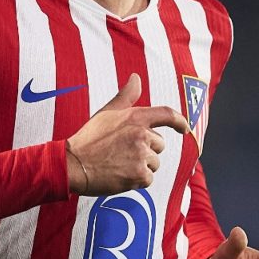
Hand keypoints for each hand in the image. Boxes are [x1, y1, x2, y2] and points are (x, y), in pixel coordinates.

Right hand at [65, 73, 190, 195]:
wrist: (73, 163)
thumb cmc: (89, 138)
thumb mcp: (107, 113)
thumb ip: (126, 96)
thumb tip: (136, 77)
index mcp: (135, 117)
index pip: (166, 114)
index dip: (179, 121)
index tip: (185, 128)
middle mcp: (141, 135)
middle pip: (159, 145)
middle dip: (146, 151)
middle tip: (122, 153)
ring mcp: (141, 155)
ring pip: (154, 164)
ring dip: (141, 167)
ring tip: (119, 164)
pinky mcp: (139, 175)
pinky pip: (148, 179)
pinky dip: (136, 181)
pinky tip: (120, 175)